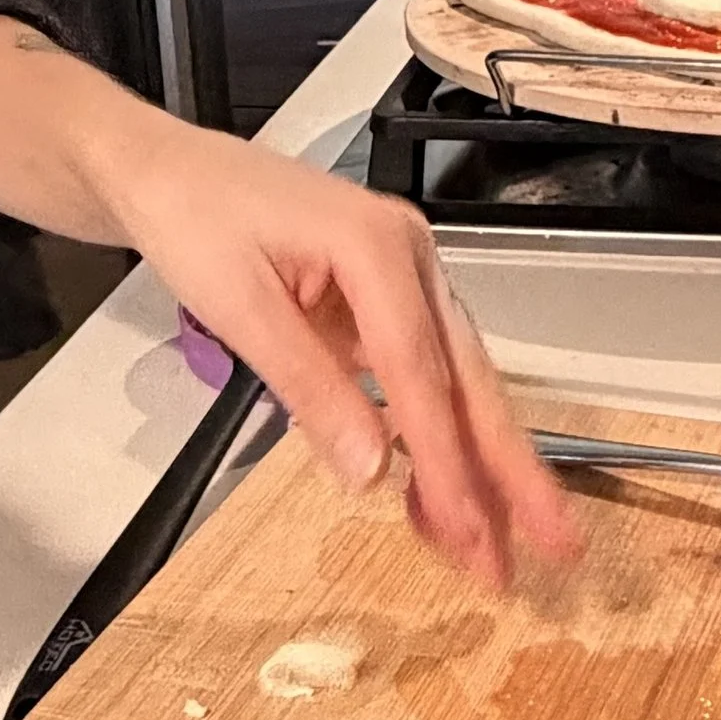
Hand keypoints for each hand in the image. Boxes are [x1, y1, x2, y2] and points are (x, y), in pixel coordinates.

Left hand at [95, 120, 579, 590]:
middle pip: (469, 381)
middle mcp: (410, 259)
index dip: (447, 460)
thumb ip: (310, 388)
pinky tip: (440, 501)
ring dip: (478, 469)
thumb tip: (371, 470)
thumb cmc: (194, 219)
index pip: (421, 374)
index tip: (468, 527)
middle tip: (553, 543)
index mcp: (377, 247)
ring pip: (455, 387)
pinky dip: (431, 444)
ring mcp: (403, 281)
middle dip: (507, 471)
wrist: (167, 173)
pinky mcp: (382, 306)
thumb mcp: (241, 307)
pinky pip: (419, 383)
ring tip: (500, 546)